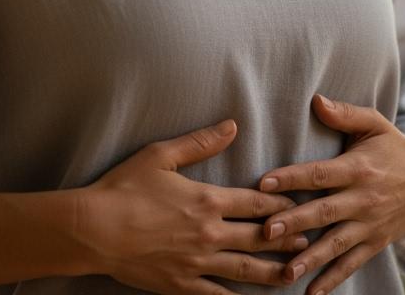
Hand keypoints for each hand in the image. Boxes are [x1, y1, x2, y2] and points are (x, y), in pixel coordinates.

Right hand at [78, 117, 312, 293]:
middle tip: (310, 239)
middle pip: (259, 238)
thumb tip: (232, 126)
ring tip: (294, 274)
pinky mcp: (181, 285)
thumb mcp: (161, 155)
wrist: (94, 230)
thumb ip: (201, 142)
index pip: (256, 202)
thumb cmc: (125, 187)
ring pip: (245, 271)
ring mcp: (196, 263)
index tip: (300, 202)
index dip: (281, 203)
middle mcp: (209, 233)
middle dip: (286, 239)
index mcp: (207, 200)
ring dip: (272, 272)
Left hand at [255, 94, 404, 293]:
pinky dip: (332, 280)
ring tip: (285, 271)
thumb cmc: (393, 146)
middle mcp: (363, 199)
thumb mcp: (374, 123)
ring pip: (336, 244)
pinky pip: (351, 264)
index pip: (320, 173)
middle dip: (295, 222)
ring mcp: (369, 224)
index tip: (264, 181)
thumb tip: (315, 100)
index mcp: (358, 168)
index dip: (292, 177)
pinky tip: (311, 293)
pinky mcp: (374, 243)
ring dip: (310, 259)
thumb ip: (345, 113)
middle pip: (324, 212)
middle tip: (266, 230)